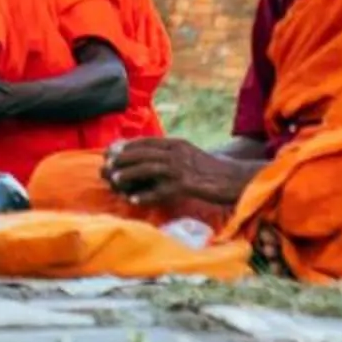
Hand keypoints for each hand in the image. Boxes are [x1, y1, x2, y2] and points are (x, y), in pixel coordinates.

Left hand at [103, 136, 259, 209]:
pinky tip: (133, 200)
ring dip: (128, 174)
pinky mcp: (187, 186)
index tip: (110, 151)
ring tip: (113, 180)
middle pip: (142, 152)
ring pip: (148, 168)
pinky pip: (162, 191)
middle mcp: (177, 153)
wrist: (235, 180)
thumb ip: (169, 154)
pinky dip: (146, 195)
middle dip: (121, 159)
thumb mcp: (188, 155)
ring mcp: (182, 169)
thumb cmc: (211, 171)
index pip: (145, 141)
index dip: (125, 146)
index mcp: (176, 144)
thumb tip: (145, 161)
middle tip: (105, 166)